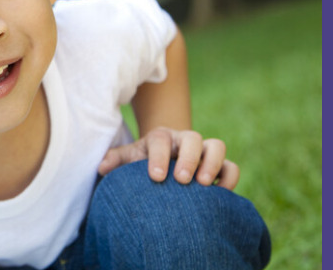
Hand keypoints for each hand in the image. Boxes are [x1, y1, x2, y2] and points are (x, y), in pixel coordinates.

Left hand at [97, 127, 239, 188]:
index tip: (155, 176)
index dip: (159, 156)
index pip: (160, 139)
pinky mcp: (220, 166)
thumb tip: (101, 167)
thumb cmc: (142, 163)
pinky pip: (231, 167)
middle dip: (188, 158)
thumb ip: (116, 161)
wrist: (163, 163)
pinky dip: (230, 178)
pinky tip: (222, 194)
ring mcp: (204, 152)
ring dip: (212, 163)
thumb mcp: (129, 159)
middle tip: (181, 179)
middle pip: (192, 138)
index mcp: (160, 138)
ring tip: (204, 185)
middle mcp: (184, 141)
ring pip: (217, 146)